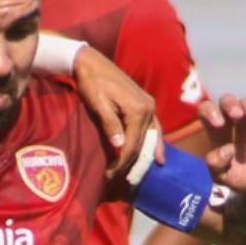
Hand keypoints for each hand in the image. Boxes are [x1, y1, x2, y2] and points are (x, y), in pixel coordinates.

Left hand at [71, 46, 160, 178]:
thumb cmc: (91, 83)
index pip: (132, 144)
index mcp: (138, 109)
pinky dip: (153, 141)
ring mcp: (149, 105)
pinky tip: (154, 151)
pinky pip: (152, 127)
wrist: (91, 63)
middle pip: (145, 142)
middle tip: (128, 181)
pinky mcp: (145, 103)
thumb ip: (110, 125)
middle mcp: (149, 108)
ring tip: (146, 171)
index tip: (110, 174)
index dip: (122, 162)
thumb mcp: (98, 104)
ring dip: (149, 154)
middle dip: (136, 163)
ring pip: (153, 136)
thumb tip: (120, 146)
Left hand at [199, 95, 245, 193]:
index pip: (206, 110)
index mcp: (216, 131)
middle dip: (230, 103)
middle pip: (227, 100)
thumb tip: (226, 149)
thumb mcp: (221, 176)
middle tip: (236, 115)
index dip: (208, 111)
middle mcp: (232, 124)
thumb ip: (216, 164)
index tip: (217, 123)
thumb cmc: (236, 177)